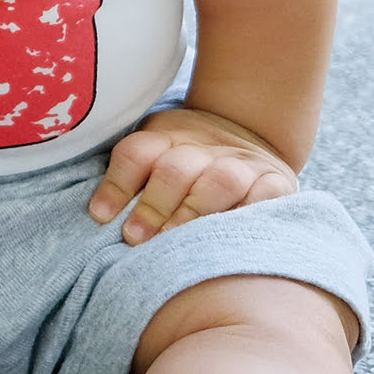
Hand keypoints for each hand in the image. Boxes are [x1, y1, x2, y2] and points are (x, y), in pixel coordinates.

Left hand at [91, 108, 298, 243]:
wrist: (251, 131)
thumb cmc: (188, 161)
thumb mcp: (157, 154)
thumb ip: (130, 179)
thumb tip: (97, 218)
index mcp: (168, 136)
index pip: (137, 153)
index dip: (117, 184)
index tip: (100, 217)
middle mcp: (205, 147)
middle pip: (176, 169)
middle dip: (154, 206)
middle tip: (135, 239)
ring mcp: (242, 163)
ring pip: (219, 181)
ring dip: (193, 214)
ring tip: (174, 243)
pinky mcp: (276, 181)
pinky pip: (264, 198)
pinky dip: (245, 216)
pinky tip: (225, 240)